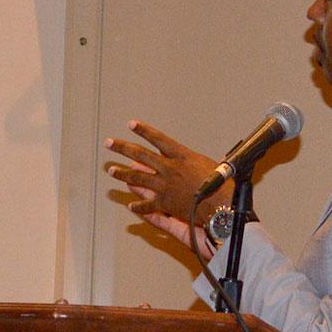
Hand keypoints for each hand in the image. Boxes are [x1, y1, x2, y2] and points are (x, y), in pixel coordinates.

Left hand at [103, 121, 224, 248]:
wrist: (222, 205)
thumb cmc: (222, 185)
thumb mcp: (210, 164)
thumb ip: (194, 160)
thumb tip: (198, 156)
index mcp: (181, 156)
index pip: (158, 139)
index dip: (144, 131)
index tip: (131, 124)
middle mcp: (169, 169)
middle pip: (140, 155)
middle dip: (122, 147)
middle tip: (109, 143)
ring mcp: (164, 186)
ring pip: (137, 178)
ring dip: (122, 173)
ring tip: (111, 170)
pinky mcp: (164, 203)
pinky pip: (147, 205)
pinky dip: (139, 206)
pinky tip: (131, 206)